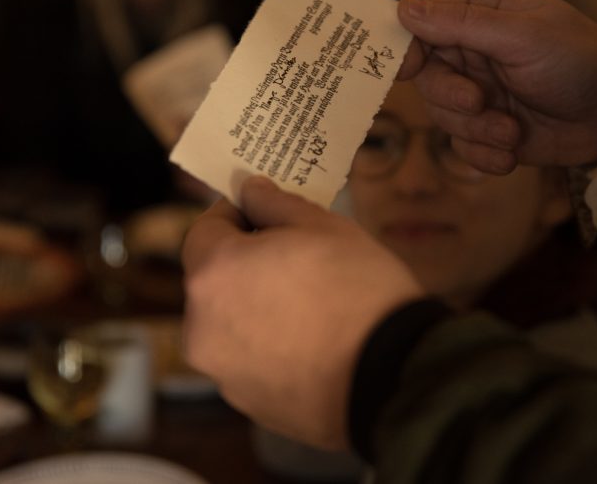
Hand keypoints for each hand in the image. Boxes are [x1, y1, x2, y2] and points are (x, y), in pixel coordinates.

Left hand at [181, 176, 423, 449]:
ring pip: (231, 326)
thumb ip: (274, 204)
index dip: (235, 215)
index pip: (204, 230)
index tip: (265, 213)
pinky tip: (314, 345)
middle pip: (214, 281)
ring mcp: (223, 373)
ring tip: (309, 306)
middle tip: (293, 259)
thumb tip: (251, 191)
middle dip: (245, 265)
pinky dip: (271, 349)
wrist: (394, 375)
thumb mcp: (323, 226)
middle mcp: (202, 327)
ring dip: (256, 308)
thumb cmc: (358, 287)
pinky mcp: (250, 405)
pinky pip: (252, 363)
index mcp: (212, 274)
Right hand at [397, 0, 596, 172]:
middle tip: (479, 102)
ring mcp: (482, 95)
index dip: (408, 48)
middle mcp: (475, 54)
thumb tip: (403, 7)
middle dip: (451, 96)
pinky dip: (484, 154)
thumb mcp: (523, 36)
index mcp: (481, 16)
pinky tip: (512, 154)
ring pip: (443, 116)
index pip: (424, 26)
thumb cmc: (580, 61)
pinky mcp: (491, 132)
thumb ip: (462, 23)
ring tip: (513, 132)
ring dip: (476, 130)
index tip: (405, 68)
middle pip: (428, 78)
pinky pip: (463, 147)